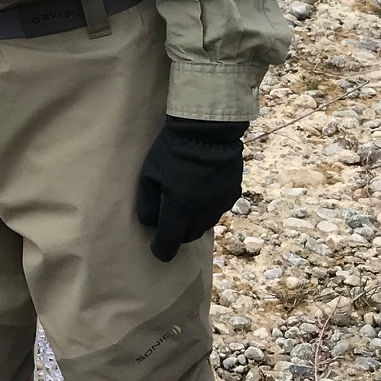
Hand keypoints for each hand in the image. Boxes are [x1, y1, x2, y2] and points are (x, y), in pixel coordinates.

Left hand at [134, 117, 246, 261]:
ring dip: (193, 221)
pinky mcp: (233, 195)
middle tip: (168, 221)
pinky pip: (217, 210)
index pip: (169, 243)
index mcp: (179, 209)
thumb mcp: (149, 174)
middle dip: (177, 234)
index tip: (156, 248)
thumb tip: (149, 223)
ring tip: (184, 203)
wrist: (208, 130)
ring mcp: (220, 205)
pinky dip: (206, 208)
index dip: (161, 250)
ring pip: (204, 225)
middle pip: (188, 236)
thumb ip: (147, 203)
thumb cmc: (172, 150)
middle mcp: (202, 213)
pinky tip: (200, 192)